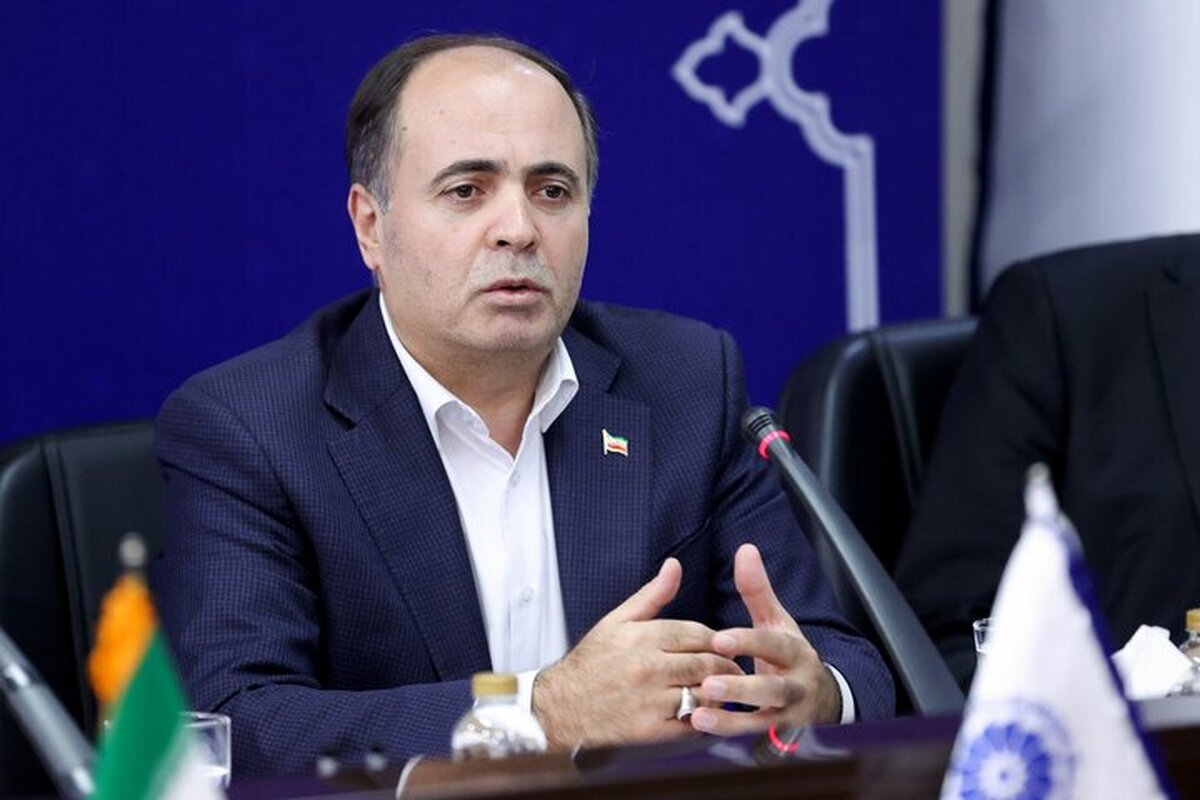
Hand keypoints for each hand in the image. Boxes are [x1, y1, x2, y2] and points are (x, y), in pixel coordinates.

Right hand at [532, 558, 743, 747]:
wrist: (562, 706)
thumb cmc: (591, 662)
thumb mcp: (617, 621)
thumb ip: (651, 595)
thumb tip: (674, 566)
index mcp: (644, 637)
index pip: (698, 634)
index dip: (718, 639)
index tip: (725, 645)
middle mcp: (650, 667)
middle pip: (706, 663)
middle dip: (726, 665)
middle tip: (734, 667)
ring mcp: (652, 700)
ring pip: (704, 692)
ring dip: (719, 691)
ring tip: (723, 689)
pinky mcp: (652, 730)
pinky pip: (692, 723)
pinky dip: (705, 717)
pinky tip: (704, 711)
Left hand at [690, 544, 841, 735]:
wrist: (821, 699)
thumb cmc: (787, 655)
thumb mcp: (777, 622)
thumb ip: (758, 590)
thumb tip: (744, 549)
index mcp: (796, 652)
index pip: (774, 646)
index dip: (749, 642)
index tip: (720, 639)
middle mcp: (797, 686)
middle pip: (773, 689)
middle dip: (742, 687)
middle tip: (709, 683)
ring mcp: (790, 717)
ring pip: (764, 721)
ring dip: (732, 721)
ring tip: (699, 715)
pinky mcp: (780, 739)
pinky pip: (757, 742)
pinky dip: (733, 740)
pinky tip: (705, 734)